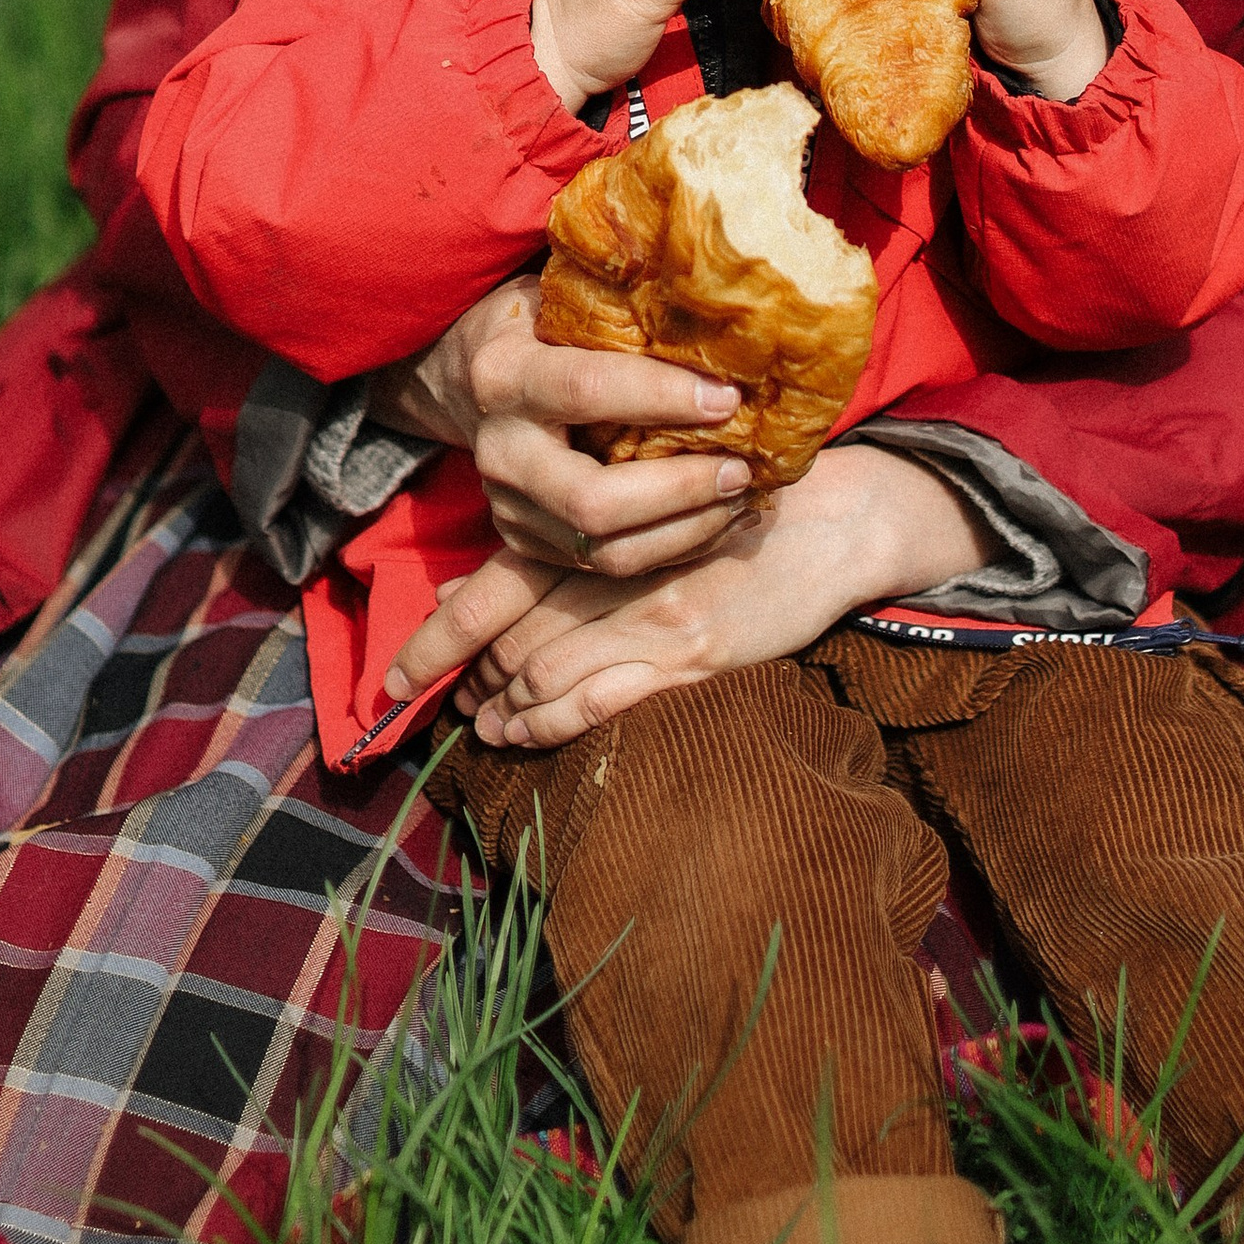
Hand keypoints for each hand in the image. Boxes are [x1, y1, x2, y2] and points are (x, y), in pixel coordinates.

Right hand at [370, 278, 756, 605]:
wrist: (463, 380)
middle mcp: (500, 450)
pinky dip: (669, 549)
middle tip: (741, 467)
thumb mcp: (559, 298)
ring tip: (740, 497)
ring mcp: (509, 506)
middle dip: (680, 490)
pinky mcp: (525, 542)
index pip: (587, 389)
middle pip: (593, 501)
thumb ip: (617, 308)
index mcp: (505, 374)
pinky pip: (605, 566)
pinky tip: (714, 520)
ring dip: (685, 530)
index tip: (728, 397)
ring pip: (604, 551)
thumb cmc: (535, 326)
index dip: (663, 397)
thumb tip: (718, 299)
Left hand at [401, 444, 989, 750]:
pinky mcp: (694, 655)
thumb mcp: (660, 514)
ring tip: (480, 723)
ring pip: (548, 667)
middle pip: (518, 632)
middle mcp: (620, 571)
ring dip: (504, 704)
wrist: (833, 520)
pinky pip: (603, 697)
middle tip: (448, 698)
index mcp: (608, 532)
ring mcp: (654, 616)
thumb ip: (583, 546)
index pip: (507, 583)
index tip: (410, 666)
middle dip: (474, 673)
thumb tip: (484, 576)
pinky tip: (523, 733)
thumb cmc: (742, 510)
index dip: (451, 628)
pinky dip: (550, 721)